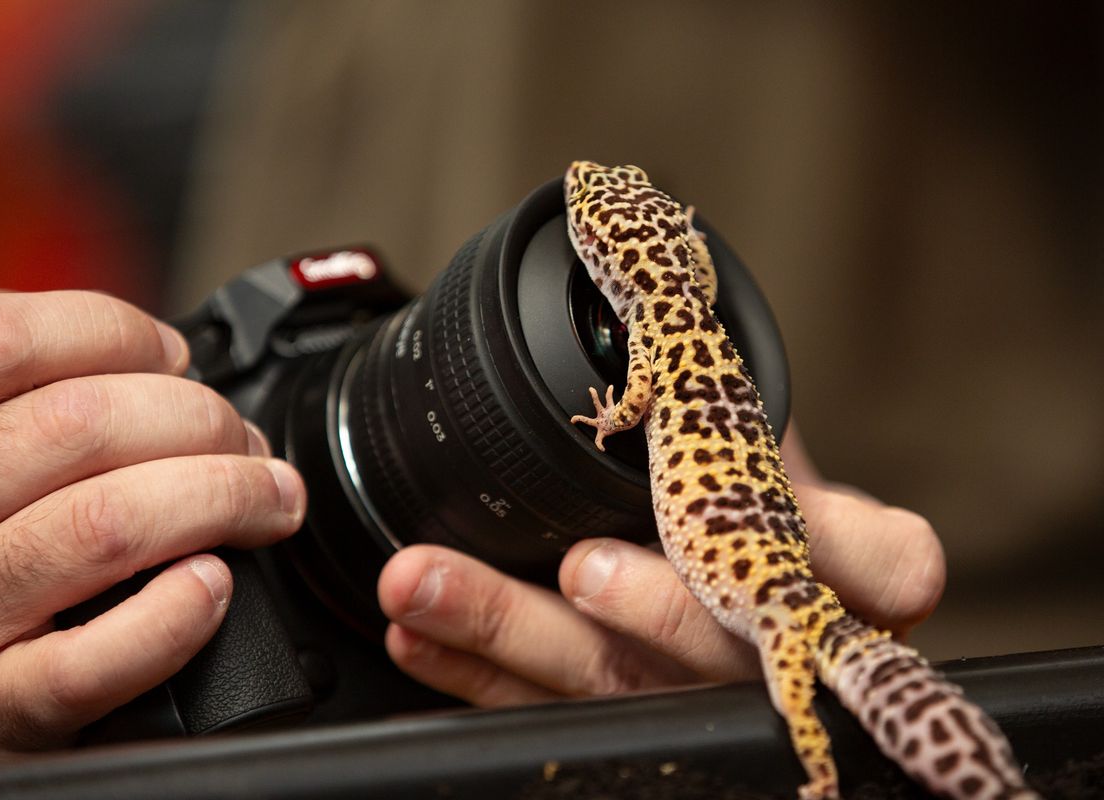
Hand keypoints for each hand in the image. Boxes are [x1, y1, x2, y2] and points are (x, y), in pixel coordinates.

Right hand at [0, 291, 305, 770]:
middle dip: (200, 417)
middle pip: (80, 424)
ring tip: (268, 501)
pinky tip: (210, 587)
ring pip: (108, 524)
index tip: (172, 356)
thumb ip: (11, 412)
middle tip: (245, 442)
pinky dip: (179, 614)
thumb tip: (162, 374)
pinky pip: (100, 658)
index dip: (116, 331)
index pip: (1, 341)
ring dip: (222, 498)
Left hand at [378, 426, 943, 705]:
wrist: (726, 588)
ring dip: (513, 630)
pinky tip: (418, 634)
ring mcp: (692, 691)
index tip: (732, 513)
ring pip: (618, 681)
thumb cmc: (740, 498)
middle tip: (580, 567)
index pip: (888, 567)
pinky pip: (540, 706)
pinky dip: (473, 669)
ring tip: (425, 583)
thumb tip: (665, 274)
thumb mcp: (755, 443)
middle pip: (731, 642)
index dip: (837, 552)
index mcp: (851, 566)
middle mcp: (780, 638)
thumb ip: (732, 401)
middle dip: (647, 610)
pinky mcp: (614, 716)